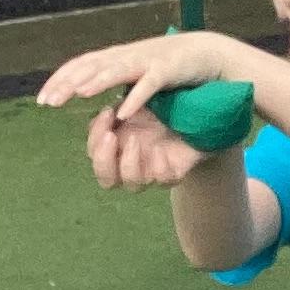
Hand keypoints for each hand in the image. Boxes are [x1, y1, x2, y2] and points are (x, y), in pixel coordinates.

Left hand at [37, 27, 235, 119]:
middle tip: (48, 102)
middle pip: (92, 66)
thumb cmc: (168, 64)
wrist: (206, 52)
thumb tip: (81, 86)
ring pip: (117, 70)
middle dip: (69, 82)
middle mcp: (127, 55)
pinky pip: (150, 85)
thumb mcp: (133, 69)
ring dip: (96, 82)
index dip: (60, 80)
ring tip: (77, 95)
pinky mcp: (168, 70)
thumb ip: (110, 74)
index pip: (81, 64)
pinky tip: (122, 113)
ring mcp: (147, 61)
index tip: (42, 99)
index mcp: (117, 57)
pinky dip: (136, 98)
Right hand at [86, 104, 203, 189]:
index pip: (94, 155)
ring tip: (136, 139)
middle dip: (104, 159)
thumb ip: (115, 111)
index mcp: (116, 151)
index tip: (107, 112)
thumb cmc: (158, 110)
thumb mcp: (132, 105)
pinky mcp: (173, 175)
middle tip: (110, 136)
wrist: (194, 114)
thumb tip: (100, 113)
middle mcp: (129, 167)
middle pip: (106, 180)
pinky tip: (159, 149)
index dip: (95, 138)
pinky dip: (158, 166)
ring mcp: (151, 174)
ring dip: (129, 163)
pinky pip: (162, 180)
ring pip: (132, 185)